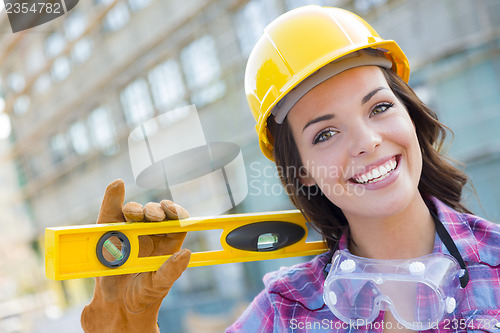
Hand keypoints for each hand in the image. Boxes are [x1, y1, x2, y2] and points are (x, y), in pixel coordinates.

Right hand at [81, 179, 190, 332]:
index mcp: (167, 244)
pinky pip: (110, 214)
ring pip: (133, 212)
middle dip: (155, 210)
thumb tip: (186, 253)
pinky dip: (112, 198)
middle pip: (155, 214)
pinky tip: (116, 187)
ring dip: (134, 208)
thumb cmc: (143, 298)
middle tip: (152, 216)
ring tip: (133, 214)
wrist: (114, 310)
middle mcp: (150, 235)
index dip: (176, 212)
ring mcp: (128, 233)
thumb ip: (171, 271)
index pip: (176, 221)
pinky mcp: (108, 234)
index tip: (173, 211)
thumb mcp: (159, 286)